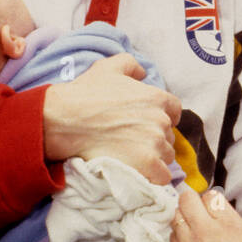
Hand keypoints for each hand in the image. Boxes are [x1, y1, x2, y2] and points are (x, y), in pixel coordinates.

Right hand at [42, 53, 181, 183]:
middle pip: (169, 134)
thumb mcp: (109, 67)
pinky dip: (154, 176)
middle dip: (155, 137)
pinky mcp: (147, 164)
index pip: (175, 110)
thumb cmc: (86, 92)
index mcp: (156, 97)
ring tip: (133, 156)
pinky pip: (163, 176)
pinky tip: (140, 172)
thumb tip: (143, 73)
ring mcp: (155, 143)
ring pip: (167, 155)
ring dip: (155, 157)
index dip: (163, 117)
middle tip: (134, 140)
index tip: (149, 123)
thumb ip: (132, 65)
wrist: (66, 119)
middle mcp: (161, 120)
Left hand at [171, 187, 241, 241]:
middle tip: (200, 211)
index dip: (215, 201)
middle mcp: (204, 230)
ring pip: (175, 215)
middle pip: (187, 198)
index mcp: (229, 226)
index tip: (218, 209)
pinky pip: (172, 237)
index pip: (212, 196)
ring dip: (183, 217)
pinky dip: (179, 236)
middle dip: (193, 201)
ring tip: (193, 228)